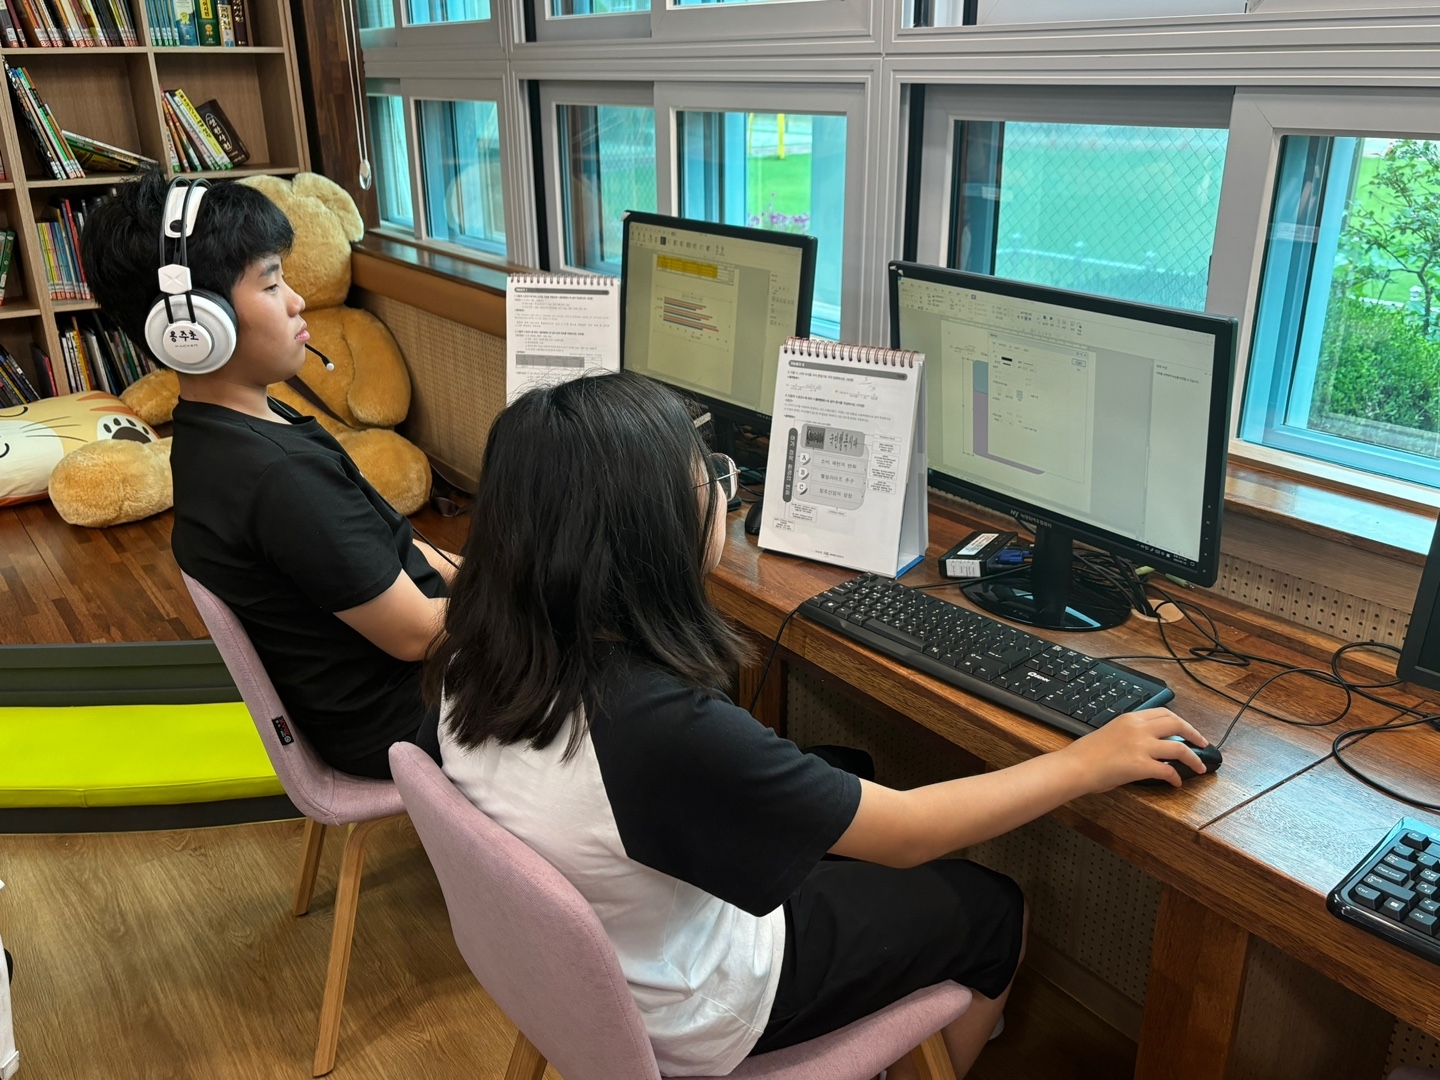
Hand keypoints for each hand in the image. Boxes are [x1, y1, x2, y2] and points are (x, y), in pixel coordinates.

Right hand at [1061, 708, 1207, 791]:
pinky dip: (1176, 777)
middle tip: (1203, 744)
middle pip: (1177, 725)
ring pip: (1179, 748)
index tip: (1188, 730)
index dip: (1181, 722)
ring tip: (1200, 767)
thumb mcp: (1109, 733)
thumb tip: (1145, 747)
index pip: (1163, 713)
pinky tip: (1176, 783)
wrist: (1075, 766)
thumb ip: (1129, 735)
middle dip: (1194, 734)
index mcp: (1130, 718)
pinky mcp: (1141, 765)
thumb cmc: (1085, 754)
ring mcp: (1141, 746)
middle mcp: (1138, 728)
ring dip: (1194, 759)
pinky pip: (1168, 771)